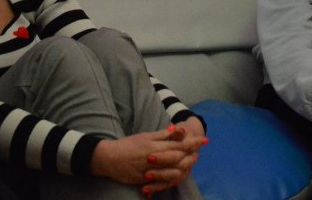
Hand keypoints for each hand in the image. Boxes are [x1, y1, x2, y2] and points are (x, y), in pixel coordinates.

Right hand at [90, 125, 207, 193]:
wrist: (108, 158)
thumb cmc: (128, 145)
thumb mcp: (145, 136)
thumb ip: (162, 135)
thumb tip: (177, 129)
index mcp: (153, 145)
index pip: (177, 144)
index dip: (191, 143)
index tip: (203, 140)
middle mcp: (152, 158)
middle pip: (176, 158)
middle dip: (190, 155)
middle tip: (200, 152)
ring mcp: (147, 171)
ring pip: (170, 172)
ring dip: (183, 168)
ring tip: (191, 164)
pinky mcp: (142, 180)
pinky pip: (159, 182)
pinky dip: (169, 180)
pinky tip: (177, 176)